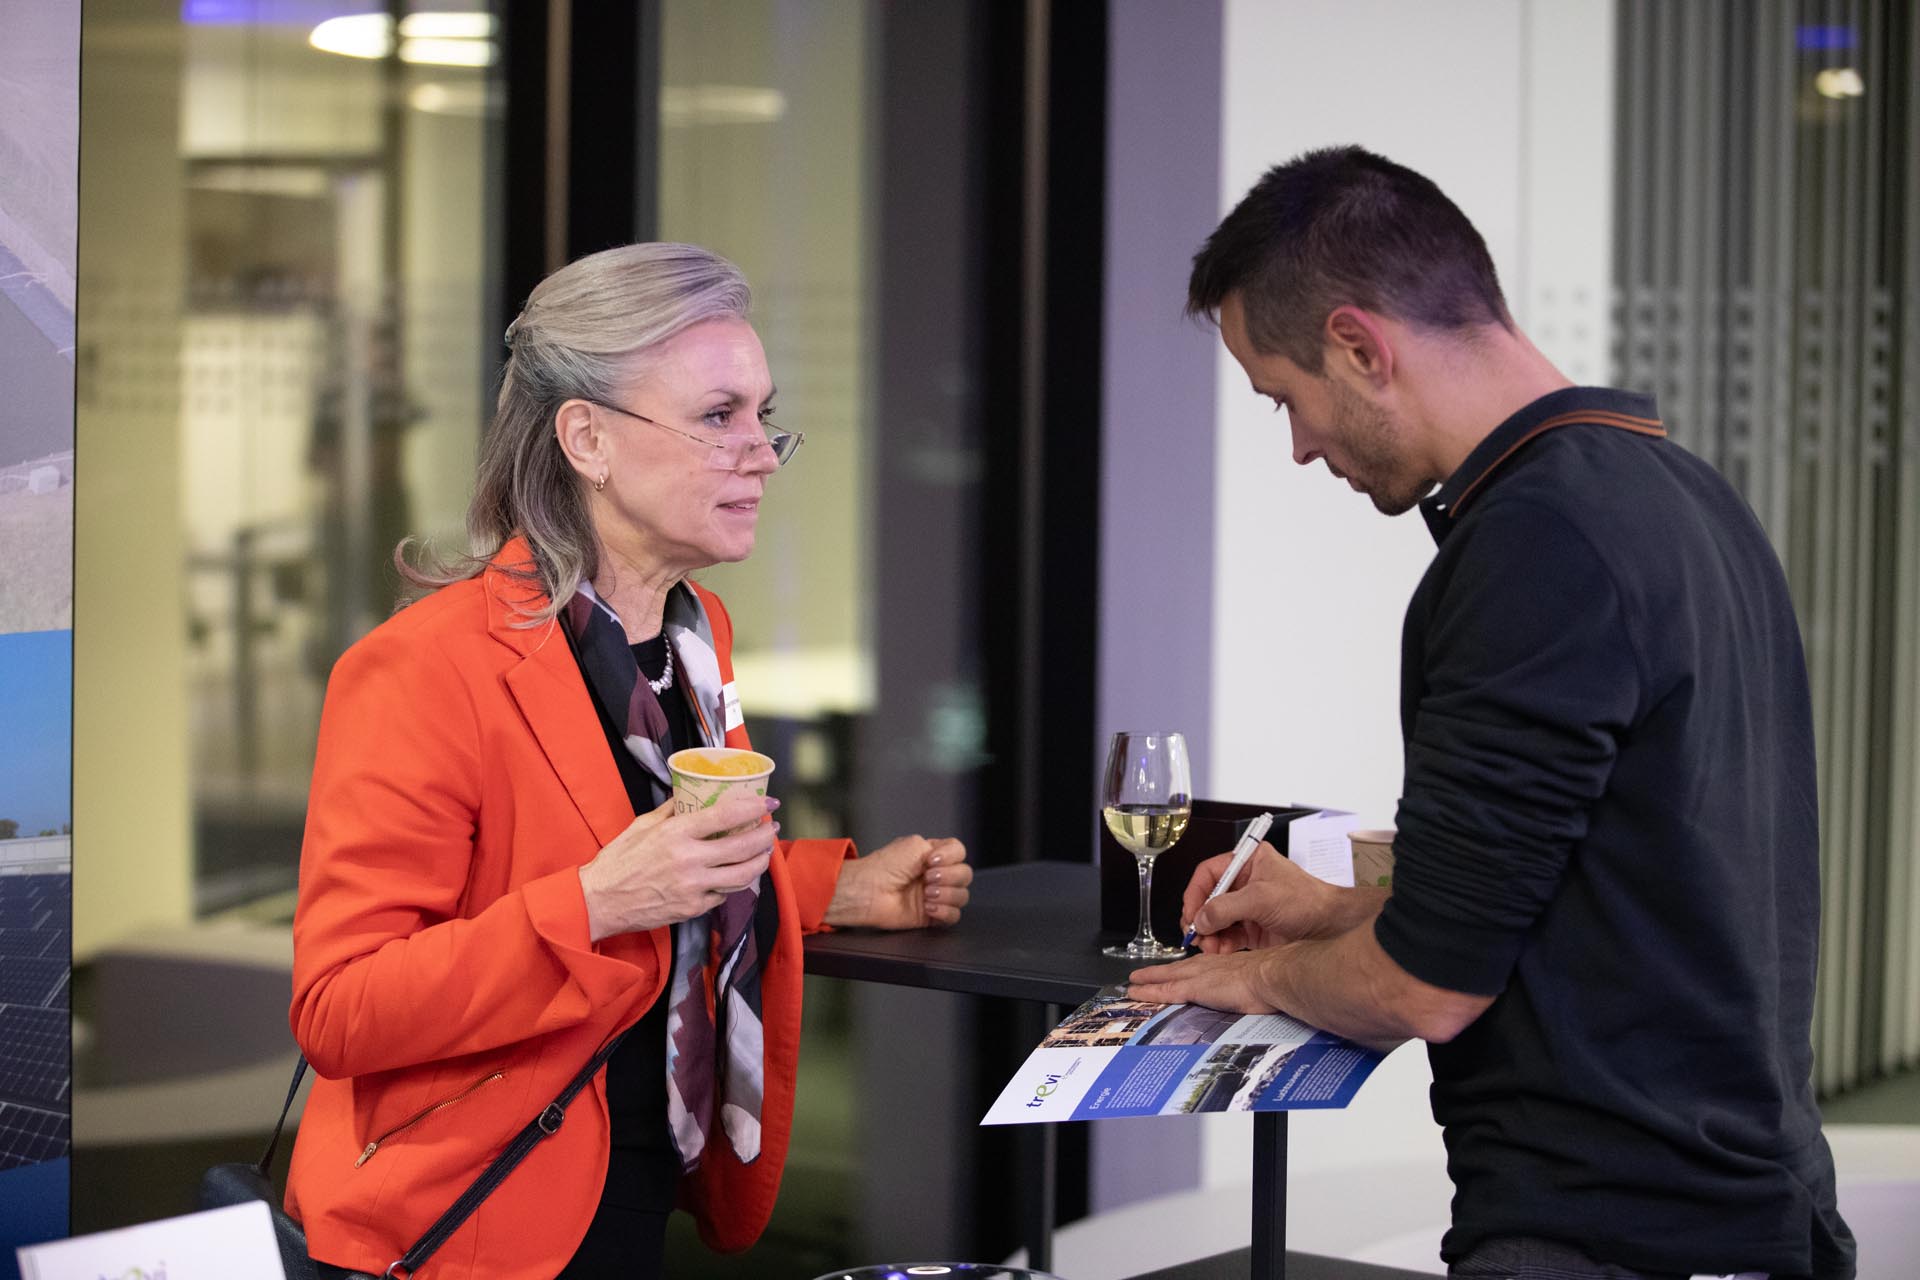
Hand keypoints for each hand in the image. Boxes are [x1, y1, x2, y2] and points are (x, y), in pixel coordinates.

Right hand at [577, 794, 778, 940]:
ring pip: (742, 875)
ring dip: (759, 862)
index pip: (726, 816)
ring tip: (764, 853)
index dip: (754, 808)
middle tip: (772, 829)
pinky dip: (731, 883)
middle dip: (765, 836)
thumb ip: (671, 810)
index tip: (769, 803)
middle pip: (743, 847)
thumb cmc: (618, 860)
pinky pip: (723, 894)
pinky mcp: (692, 908)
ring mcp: (693, 887)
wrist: (600, 901)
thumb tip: (690, 795)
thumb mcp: (642, 825)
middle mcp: (689, 860)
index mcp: (676, 833)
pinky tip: (735, 874)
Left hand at [824, 835, 972, 928]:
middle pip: (965, 874)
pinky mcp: (931, 915)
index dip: (952, 857)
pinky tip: (928, 907)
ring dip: (946, 894)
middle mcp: (936, 874)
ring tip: (927, 893)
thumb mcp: (914, 844)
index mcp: (932, 855)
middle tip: (928, 877)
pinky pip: (953, 916)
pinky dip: (944, 911)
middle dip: (949, 876)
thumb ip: (940, 848)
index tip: (932, 860)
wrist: (869, 890)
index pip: (959, 852)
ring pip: (962, 896)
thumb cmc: (884, 867)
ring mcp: (935, 895)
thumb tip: (949, 863)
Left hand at [1126, 948, 1283, 1012]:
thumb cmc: (1273, 979)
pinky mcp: (1195, 988)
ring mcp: (1199, 976)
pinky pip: (1166, 990)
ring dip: (1147, 981)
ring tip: (1132, 984)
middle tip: (1139, 975)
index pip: (1195, 967)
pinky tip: (1136, 993)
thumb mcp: (1257, 980)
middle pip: (1176, 970)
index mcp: (1222, 964)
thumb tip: (1251, 997)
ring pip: (1165, 978)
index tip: (1170, 973)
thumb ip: (1247, 987)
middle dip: (1157, 973)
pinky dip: (1149, 991)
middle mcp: (1207, 966)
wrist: (1273, 975)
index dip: (1180, 971)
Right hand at [1181, 842, 1339, 952]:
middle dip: (1201, 918)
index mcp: (1248, 862)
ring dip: (1209, 934)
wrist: (1330, 927)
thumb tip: (1200, 919)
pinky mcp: (1253, 928)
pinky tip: (1219, 951)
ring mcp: (1248, 906)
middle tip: (1195, 934)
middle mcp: (1245, 882)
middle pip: (1209, 899)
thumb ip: (1226, 908)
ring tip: (1209, 946)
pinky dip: (1220, 944)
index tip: (1190, 913)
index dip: (1196, 893)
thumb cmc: (1307, 901)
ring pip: (1216, 920)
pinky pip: (1228, 935)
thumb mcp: (1262, 899)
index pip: (1209, 873)